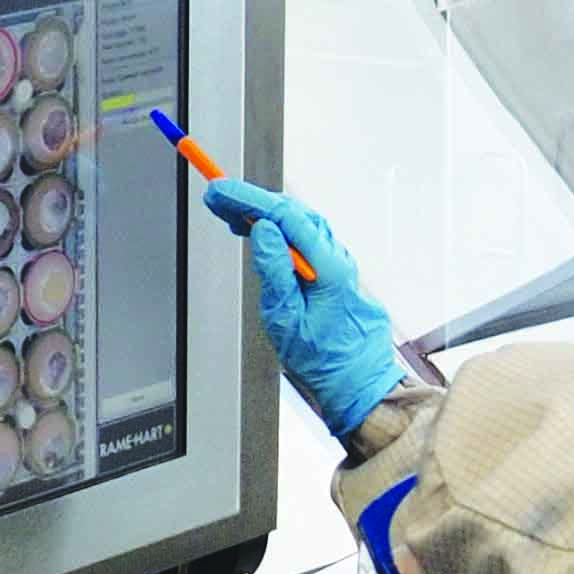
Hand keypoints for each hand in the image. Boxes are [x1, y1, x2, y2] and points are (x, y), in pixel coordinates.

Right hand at [203, 177, 404, 439]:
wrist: (358, 383)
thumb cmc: (325, 361)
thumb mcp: (286, 320)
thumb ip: (274, 271)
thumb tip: (262, 231)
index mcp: (328, 267)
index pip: (285, 217)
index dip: (250, 199)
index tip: (221, 190)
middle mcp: (336, 259)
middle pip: (291, 213)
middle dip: (250, 200)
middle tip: (215, 196)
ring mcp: (336, 264)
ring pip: (297, 223)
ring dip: (261, 213)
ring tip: (227, 211)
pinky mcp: (330, 272)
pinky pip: (301, 239)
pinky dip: (275, 230)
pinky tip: (255, 232)